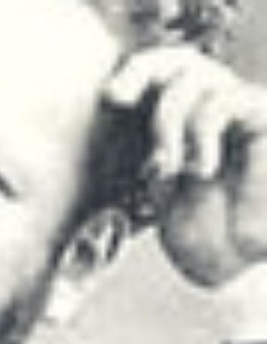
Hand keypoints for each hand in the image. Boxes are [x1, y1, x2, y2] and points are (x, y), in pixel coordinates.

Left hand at [106, 46, 266, 287]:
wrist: (240, 265)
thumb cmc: (203, 233)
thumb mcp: (165, 188)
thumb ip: (154, 150)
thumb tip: (124, 108)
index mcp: (187, 123)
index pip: (163, 76)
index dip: (136, 73)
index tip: (111, 97)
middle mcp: (217, 108)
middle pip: (180, 60)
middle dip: (142, 71)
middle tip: (117, 98)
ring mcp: (245, 111)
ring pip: (198, 79)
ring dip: (168, 121)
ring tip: (171, 167)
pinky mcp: (265, 120)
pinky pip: (226, 103)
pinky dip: (201, 134)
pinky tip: (202, 169)